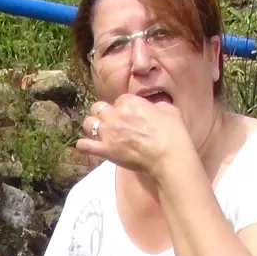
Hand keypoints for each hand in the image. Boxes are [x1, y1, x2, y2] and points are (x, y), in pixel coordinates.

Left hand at [77, 84, 191, 176]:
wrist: (168, 155)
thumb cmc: (172, 132)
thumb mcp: (168, 109)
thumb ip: (154, 105)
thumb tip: (152, 108)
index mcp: (129, 102)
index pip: (119, 100)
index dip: (124, 107)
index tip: (129, 115)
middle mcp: (115, 115)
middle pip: (99, 108)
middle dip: (104, 113)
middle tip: (110, 121)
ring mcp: (108, 133)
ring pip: (88, 124)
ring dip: (92, 126)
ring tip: (98, 131)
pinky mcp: (105, 151)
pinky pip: (85, 146)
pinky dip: (84, 145)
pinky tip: (86, 145)